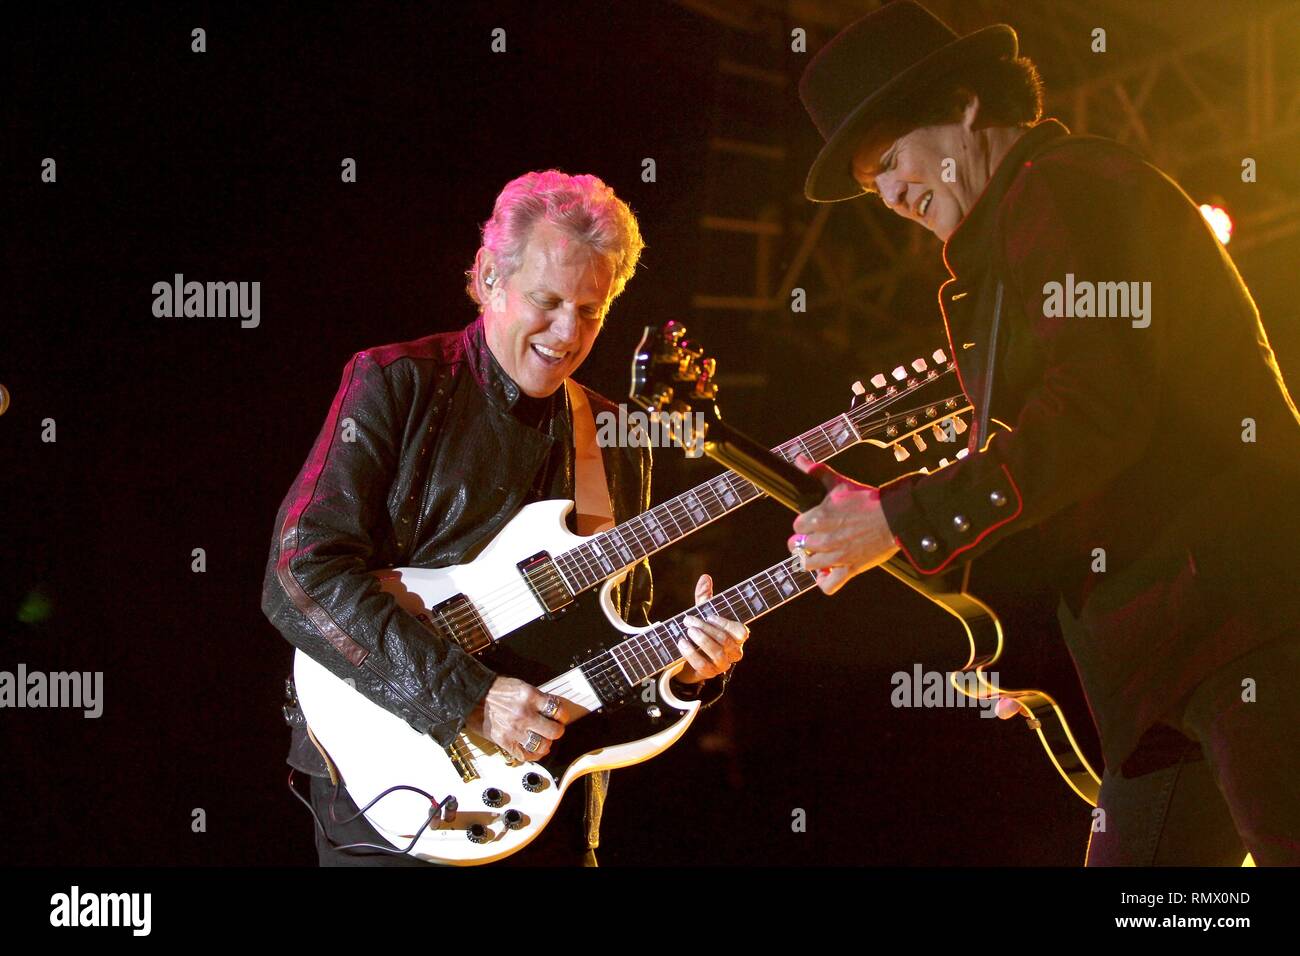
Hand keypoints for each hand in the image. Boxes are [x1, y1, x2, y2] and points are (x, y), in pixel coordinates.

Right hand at [464, 677, 576, 762]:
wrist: (472, 697)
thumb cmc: (495, 690)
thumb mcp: (520, 687)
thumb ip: (537, 699)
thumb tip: (552, 710)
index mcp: (530, 696)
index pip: (558, 710)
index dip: (563, 716)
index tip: (561, 718)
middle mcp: (524, 714)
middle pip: (554, 731)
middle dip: (556, 731)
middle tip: (553, 730)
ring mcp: (515, 730)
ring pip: (542, 745)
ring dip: (545, 744)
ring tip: (543, 740)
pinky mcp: (505, 741)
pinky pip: (525, 755)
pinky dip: (532, 755)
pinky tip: (533, 750)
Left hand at [674, 574, 747, 682]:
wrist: (689, 658)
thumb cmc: (701, 632)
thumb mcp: (703, 615)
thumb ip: (705, 598)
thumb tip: (705, 578)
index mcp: (736, 637)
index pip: (741, 632)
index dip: (726, 624)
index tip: (709, 616)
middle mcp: (733, 652)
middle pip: (726, 641)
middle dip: (706, 628)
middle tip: (688, 620)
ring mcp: (722, 664)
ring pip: (717, 653)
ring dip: (701, 640)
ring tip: (688, 631)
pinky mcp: (709, 673)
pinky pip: (703, 665)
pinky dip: (691, 653)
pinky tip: (682, 643)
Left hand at [788, 454, 899, 594]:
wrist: (895, 517)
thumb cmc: (868, 499)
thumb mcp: (840, 483)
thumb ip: (817, 472)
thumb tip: (800, 460)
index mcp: (819, 517)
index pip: (797, 527)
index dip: (804, 525)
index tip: (812, 524)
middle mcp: (824, 539)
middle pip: (798, 546)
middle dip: (805, 542)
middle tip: (814, 539)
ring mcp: (836, 556)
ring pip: (808, 565)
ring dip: (812, 560)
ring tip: (820, 555)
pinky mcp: (850, 569)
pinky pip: (828, 585)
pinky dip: (824, 582)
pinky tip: (826, 574)